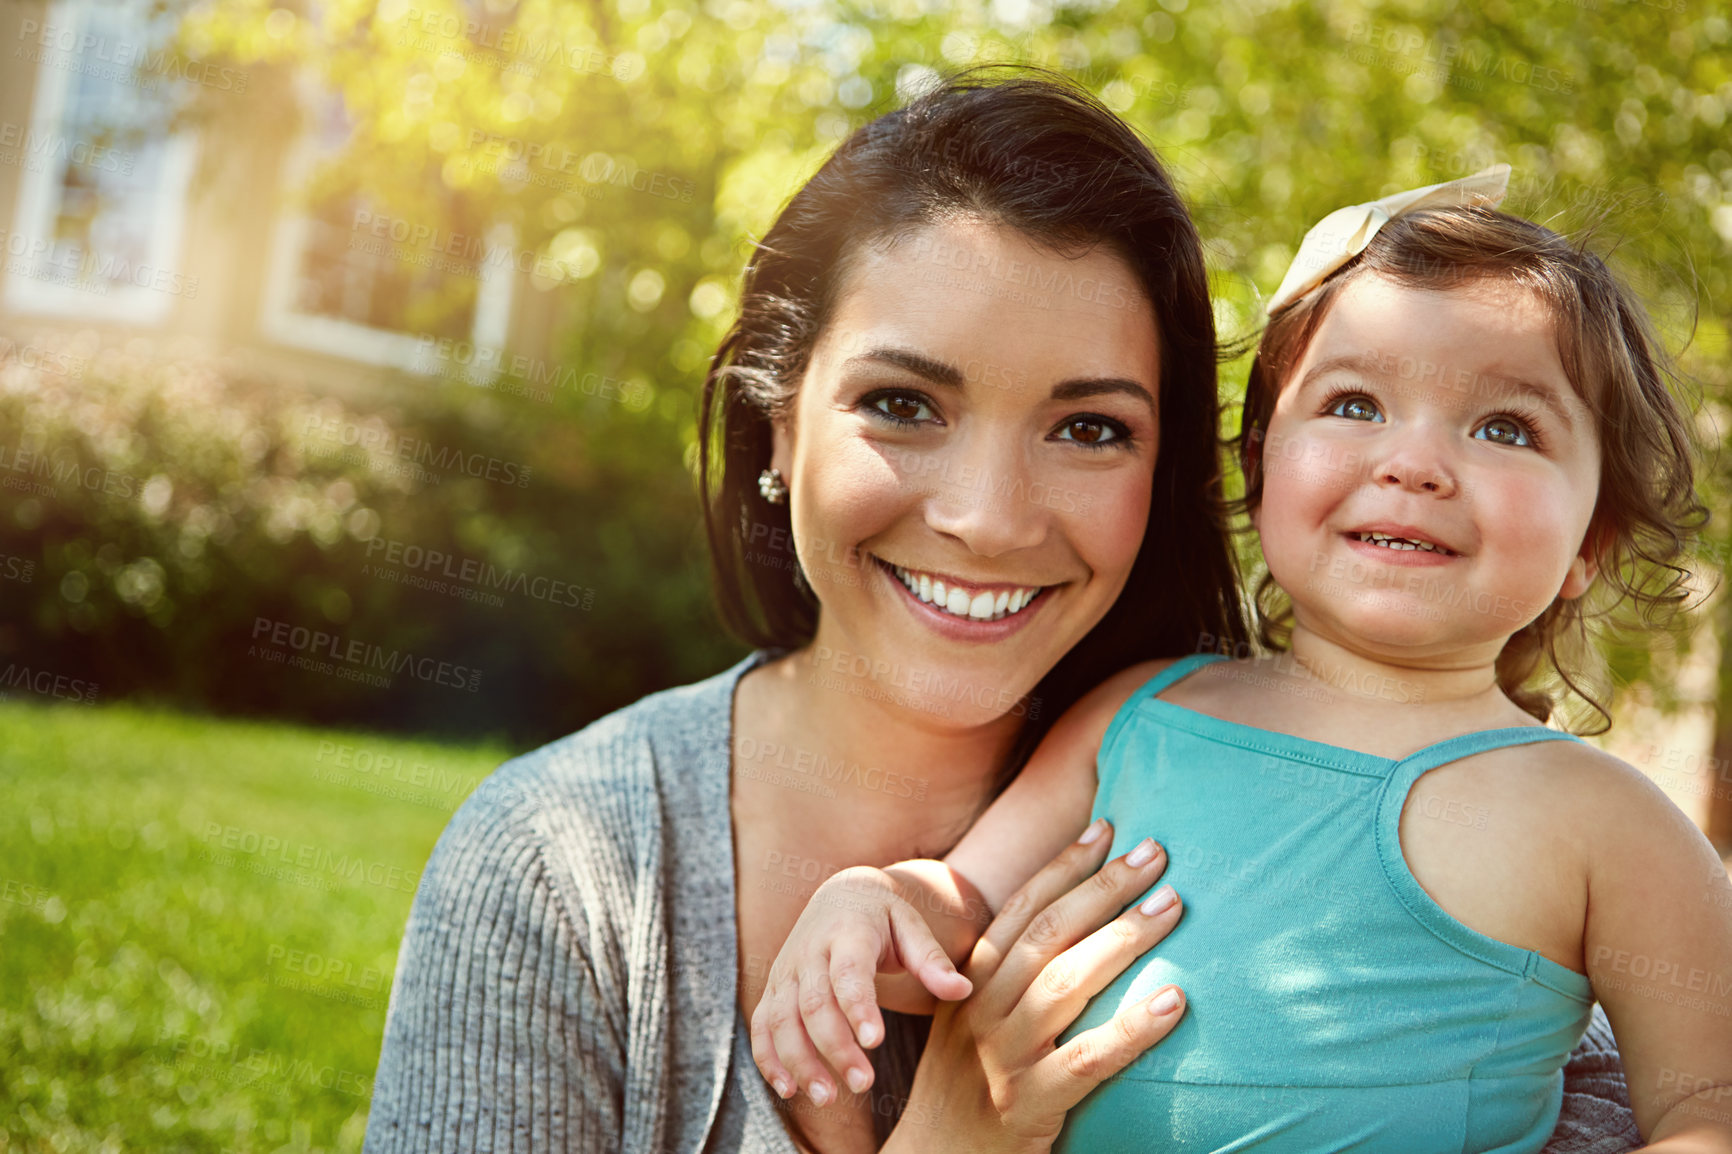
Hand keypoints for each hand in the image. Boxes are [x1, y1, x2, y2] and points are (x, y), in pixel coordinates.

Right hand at [751, 865, 975, 1104]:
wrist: (839, 894)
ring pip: (782, 1020)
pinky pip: (762, 1026)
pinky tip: (789, 1090)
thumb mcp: (911, 926)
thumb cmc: (882, 917)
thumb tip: (962, 990)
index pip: (849, 973)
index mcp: (848, 932)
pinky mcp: (773, 990)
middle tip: (862, 1083)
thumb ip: (932, 960)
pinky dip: (768, 1059)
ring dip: (799, 1061)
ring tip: (828, 1097)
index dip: (858, 1007)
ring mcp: (786, 972)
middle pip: (814, 1004)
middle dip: (835, 1047)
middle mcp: (809, 952)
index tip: (876, 1041)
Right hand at [886, 824, 1184, 1153]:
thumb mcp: (970, 1021)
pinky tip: (1174, 1002)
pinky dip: (1132, 1028)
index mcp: (969, 982)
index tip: (1106, 827)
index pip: (1019, 908)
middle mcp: (980, 1010)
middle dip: (1104, 886)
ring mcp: (1002, 1058)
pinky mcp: (1027, 1106)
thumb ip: (1008, 977)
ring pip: (1066, 984)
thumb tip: (1073, 922)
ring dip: (1124, 938)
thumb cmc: (965, 1085)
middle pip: (1047, 934)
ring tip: (1172, 905)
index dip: (1063, 865)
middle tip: (1157, 852)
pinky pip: (1087, 1059)